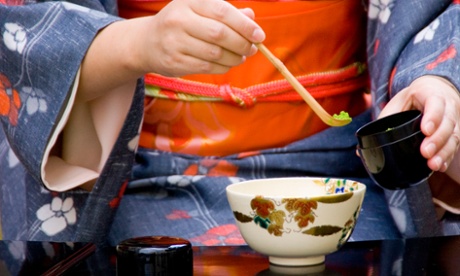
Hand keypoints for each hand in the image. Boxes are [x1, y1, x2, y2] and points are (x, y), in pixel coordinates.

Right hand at [79, 0, 264, 100]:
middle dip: (241, 44)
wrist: (146, 43)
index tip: (259, 35)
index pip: (222, 12)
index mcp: (189, 2)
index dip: (244, 25)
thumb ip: (225, 13)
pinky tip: (228, 64)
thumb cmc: (180, 24)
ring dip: (234, 58)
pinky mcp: (174, 62)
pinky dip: (223, 67)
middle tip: (252, 49)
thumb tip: (251, 17)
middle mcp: (179, 20)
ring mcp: (175, 43)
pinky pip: (207, 67)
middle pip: (219, 34)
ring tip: (241, 57)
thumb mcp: (199, 11)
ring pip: (215, 54)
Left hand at [379, 76, 459, 172]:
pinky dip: (448, 156)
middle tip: (425, 153)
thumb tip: (358, 152)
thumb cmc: (409, 101)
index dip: (433, 116)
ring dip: (444, 151)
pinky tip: (440, 166)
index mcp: (429, 93)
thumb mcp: (395, 106)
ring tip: (433, 164)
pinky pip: (456, 144)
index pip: (435, 102)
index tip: (425, 130)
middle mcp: (447, 104)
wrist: (431, 91)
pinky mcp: (455, 131)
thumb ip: (381, 123)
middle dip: (438, 139)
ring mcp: (454, 118)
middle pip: (448, 121)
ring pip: (454, 134)